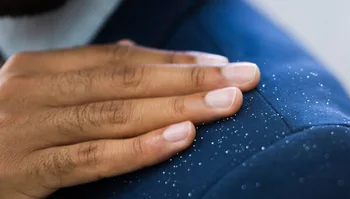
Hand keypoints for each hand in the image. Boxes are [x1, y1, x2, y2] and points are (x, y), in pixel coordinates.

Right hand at [0, 44, 259, 197]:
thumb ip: (87, 76)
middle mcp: (32, 90)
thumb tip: (142, 53)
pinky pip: (90, 158)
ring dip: (179, 106)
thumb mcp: (40, 97)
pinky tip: (181, 138)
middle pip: (128, 80)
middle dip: (192, 78)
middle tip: (244, 78)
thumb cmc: (6, 134)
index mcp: (40, 69)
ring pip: (116, 114)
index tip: (223, 63)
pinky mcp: (25, 172)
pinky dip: (139, 147)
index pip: (121, 59)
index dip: (176, 60)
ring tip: (227, 104)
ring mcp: (26, 129)